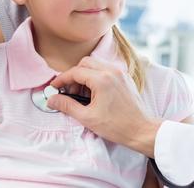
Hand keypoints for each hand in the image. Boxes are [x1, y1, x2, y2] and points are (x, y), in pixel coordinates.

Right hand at [47, 56, 161, 157]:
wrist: (141, 130)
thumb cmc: (117, 126)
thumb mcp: (87, 118)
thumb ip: (67, 106)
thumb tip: (52, 99)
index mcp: (102, 79)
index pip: (75, 72)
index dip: (62, 79)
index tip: (54, 88)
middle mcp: (112, 71)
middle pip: (85, 63)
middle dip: (73, 75)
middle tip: (68, 92)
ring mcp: (120, 73)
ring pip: (96, 65)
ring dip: (85, 75)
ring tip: (81, 95)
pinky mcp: (125, 78)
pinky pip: (106, 70)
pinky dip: (96, 77)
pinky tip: (94, 94)